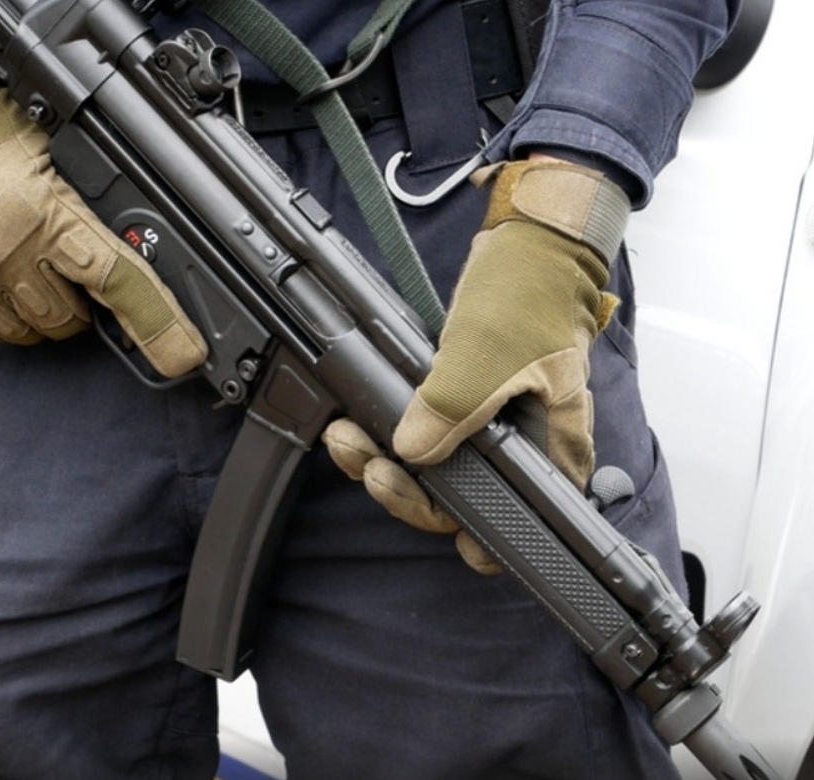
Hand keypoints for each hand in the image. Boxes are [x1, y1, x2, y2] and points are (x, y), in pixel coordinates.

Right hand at [0, 74, 206, 375]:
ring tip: (19, 267)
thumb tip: (132, 253)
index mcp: (48, 213)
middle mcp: (8, 251)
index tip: (182, 353)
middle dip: (76, 303)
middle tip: (61, 268)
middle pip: (69, 319)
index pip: (116, 277)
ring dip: (35, 312)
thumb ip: (86, 213)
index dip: (157, 321)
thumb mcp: (53, 160)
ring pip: (28, 332)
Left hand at [324, 157, 629, 573]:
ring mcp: (488, 424)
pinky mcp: (460, 403)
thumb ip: (451, 409)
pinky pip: (422, 434)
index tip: (431, 525)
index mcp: (548, 447)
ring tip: (346, 442)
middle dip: (406, 490)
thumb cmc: (530, 293)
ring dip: (387, 462)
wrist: (526, 242)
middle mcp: (520, 445)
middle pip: (459, 499)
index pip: (514, 518)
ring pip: (434, 468)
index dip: (473, 535)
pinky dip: (389, 434)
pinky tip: (356, 426)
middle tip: (367, 467)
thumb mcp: (486, 354)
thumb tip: (412, 452)